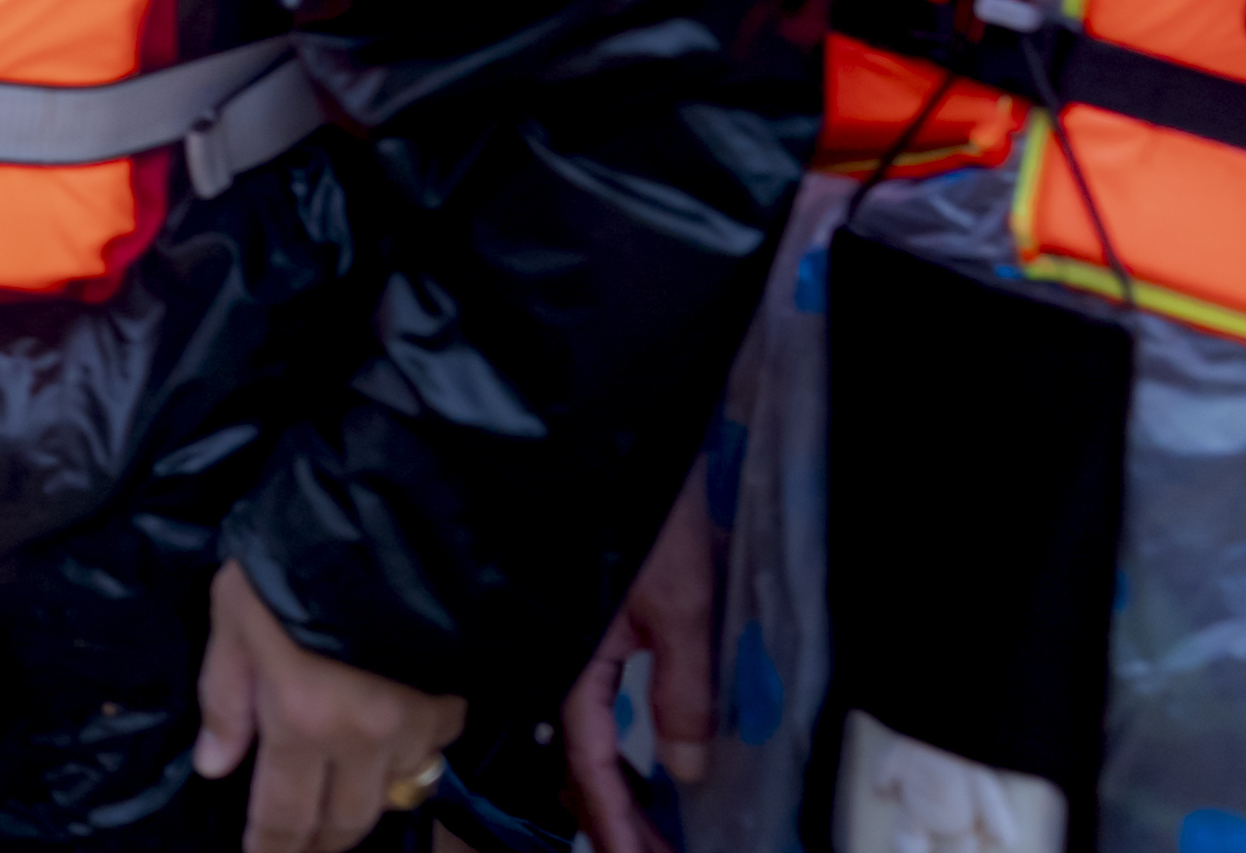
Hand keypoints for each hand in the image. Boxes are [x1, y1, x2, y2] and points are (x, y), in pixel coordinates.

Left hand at [194, 561, 471, 852]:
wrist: (389, 513)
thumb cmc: (292, 554)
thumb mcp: (234, 615)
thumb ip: (224, 695)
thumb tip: (214, 765)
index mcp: (301, 719)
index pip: (283, 815)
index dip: (269, 849)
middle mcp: (364, 735)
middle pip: (346, 823)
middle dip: (317, 841)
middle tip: (296, 841)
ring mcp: (418, 721)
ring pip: (395, 792)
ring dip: (363, 798)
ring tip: (336, 788)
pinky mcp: (456, 699)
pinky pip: (432, 751)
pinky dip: (408, 755)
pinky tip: (386, 736)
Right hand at [563, 469, 722, 852]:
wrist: (603, 432)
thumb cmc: (636, 506)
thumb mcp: (680, 601)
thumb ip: (683, 688)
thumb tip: (687, 769)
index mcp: (575, 663)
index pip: (593, 765)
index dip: (617, 823)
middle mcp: (558, 661)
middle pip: (578, 762)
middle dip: (613, 819)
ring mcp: (563, 644)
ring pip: (580, 738)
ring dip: (610, 790)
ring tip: (645, 829)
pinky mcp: (574, 626)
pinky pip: (587, 708)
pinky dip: (609, 750)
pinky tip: (633, 762)